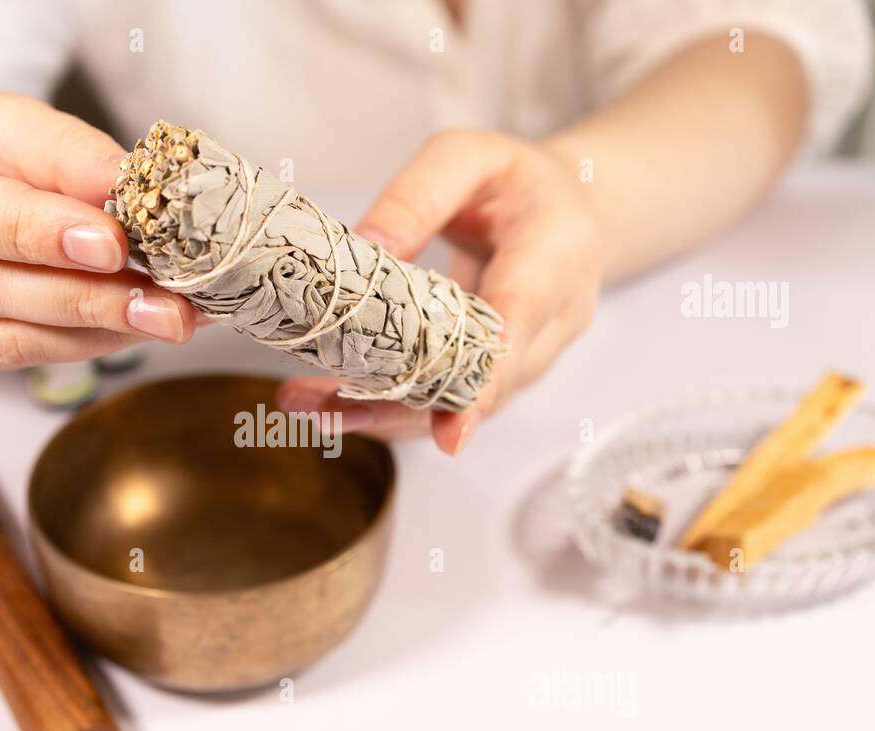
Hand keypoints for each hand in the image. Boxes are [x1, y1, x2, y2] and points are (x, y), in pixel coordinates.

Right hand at [0, 86, 195, 370]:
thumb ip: (54, 150)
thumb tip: (127, 183)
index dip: (33, 232)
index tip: (112, 243)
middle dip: (84, 298)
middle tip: (168, 303)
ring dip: (92, 332)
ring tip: (166, 318)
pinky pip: (6, 359)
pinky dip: (76, 346)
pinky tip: (128, 328)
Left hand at [276, 129, 601, 454]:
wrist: (564, 210)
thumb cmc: (511, 179)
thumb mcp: (465, 157)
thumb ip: (416, 197)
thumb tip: (360, 249)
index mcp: (556, 251)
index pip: (521, 319)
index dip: (484, 378)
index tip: (449, 429)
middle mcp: (555, 317)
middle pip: (482, 382)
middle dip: (402, 407)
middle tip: (322, 411)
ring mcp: (532, 356)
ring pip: (461, 403)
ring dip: (384, 415)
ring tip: (309, 409)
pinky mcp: (501, 377)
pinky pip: (449, 402)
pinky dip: (391, 409)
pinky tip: (332, 407)